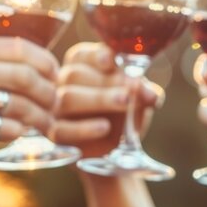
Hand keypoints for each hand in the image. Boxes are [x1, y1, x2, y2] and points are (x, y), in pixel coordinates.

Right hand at [0, 37, 58, 159]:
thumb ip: (7, 64)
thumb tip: (55, 71)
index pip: (19, 48)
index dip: (46, 63)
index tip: (57, 78)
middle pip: (23, 76)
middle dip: (48, 93)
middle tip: (56, 106)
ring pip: (18, 104)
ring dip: (40, 117)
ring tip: (47, 124)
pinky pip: (8, 127)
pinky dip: (20, 132)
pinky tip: (21, 132)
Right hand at [51, 43, 162, 158]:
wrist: (113, 151)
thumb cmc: (122, 115)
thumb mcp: (137, 101)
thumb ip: (144, 93)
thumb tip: (151, 94)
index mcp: (81, 68)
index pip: (81, 55)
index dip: (95, 56)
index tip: (112, 61)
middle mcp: (63, 85)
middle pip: (74, 75)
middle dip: (104, 81)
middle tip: (129, 90)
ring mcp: (55, 109)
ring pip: (67, 98)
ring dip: (98, 99)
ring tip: (124, 102)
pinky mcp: (55, 134)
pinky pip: (62, 130)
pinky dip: (84, 128)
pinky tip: (105, 127)